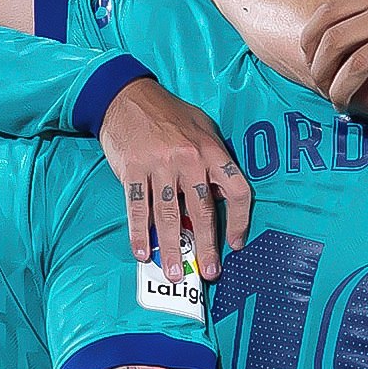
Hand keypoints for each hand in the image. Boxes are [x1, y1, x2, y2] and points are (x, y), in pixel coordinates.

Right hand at [96, 79, 249, 276]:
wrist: (127, 96)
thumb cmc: (170, 115)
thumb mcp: (203, 129)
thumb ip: (213, 161)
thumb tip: (218, 199)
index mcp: (212, 150)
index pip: (237, 190)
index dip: (240, 220)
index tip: (236, 244)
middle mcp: (189, 159)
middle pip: (202, 210)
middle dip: (206, 246)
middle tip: (209, 272)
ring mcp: (160, 165)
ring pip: (168, 215)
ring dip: (172, 247)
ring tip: (174, 272)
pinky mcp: (132, 170)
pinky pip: (138, 208)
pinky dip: (140, 233)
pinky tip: (144, 252)